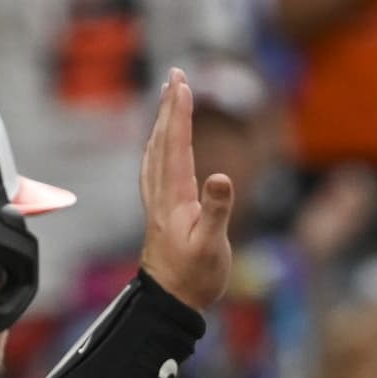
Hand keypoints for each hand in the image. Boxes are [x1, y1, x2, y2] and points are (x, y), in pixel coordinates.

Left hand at [139, 68, 234, 313]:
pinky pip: (154, 166)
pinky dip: (158, 145)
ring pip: (155, 151)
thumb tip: (222, 176)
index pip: (177, 144)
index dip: (179, 113)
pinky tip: (160, 142)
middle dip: (169, 106)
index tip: (182, 83)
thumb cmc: (195, 277)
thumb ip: (217, 210)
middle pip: (162, 140)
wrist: (169, 302)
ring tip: (168, 97)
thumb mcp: (212, 246)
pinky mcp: (159, 211)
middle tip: (176, 75)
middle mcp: (161, 194)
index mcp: (175, 197)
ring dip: (162, 121)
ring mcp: (157, 202)